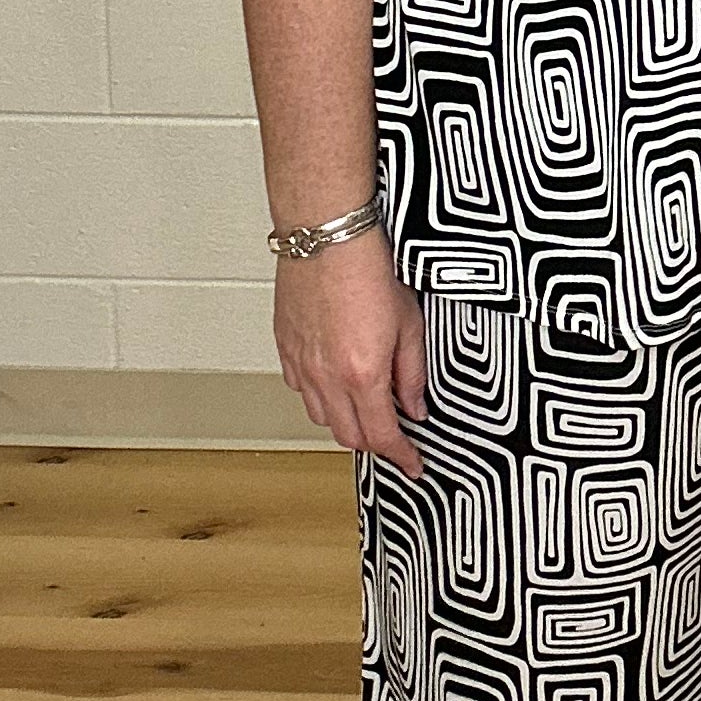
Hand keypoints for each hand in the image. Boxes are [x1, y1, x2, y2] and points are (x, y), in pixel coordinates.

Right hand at [274, 230, 429, 478]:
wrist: (326, 236)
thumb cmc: (366, 268)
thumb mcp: (409, 323)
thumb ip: (412, 373)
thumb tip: (414, 406)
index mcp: (362, 374)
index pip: (382, 437)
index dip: (401, 457)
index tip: (412, 464)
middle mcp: (326, 377)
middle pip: (349, 436)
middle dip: (375, 443)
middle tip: (394, 436)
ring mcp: (302, 365)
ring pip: (321, 417)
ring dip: (346, 421)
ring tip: (366, 405)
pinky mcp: (286, 349)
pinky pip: (301, 390)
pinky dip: (321, 397)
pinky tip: (336, 381)